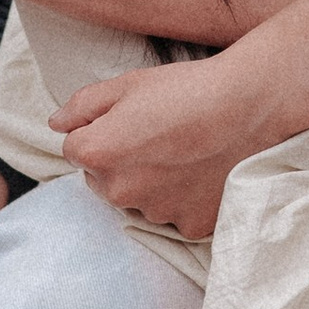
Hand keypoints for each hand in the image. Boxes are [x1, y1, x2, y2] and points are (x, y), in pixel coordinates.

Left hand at [55, 53, 270, 235]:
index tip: (129, 119)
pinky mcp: (189, 225)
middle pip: (103, 181)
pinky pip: (175, 215)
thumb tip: (57, 124)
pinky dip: (184, 198)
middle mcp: (120, 191)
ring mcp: (156, 212)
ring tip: (184, 151)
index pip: (75, 149)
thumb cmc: (188, 89)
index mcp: (97, 153)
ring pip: (140, 200)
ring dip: (151, 183)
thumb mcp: (127, 83)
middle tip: (158, 135)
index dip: (98, 129)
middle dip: (120, 162)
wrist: (251, 106)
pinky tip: (202, 171)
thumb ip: (82, 105)